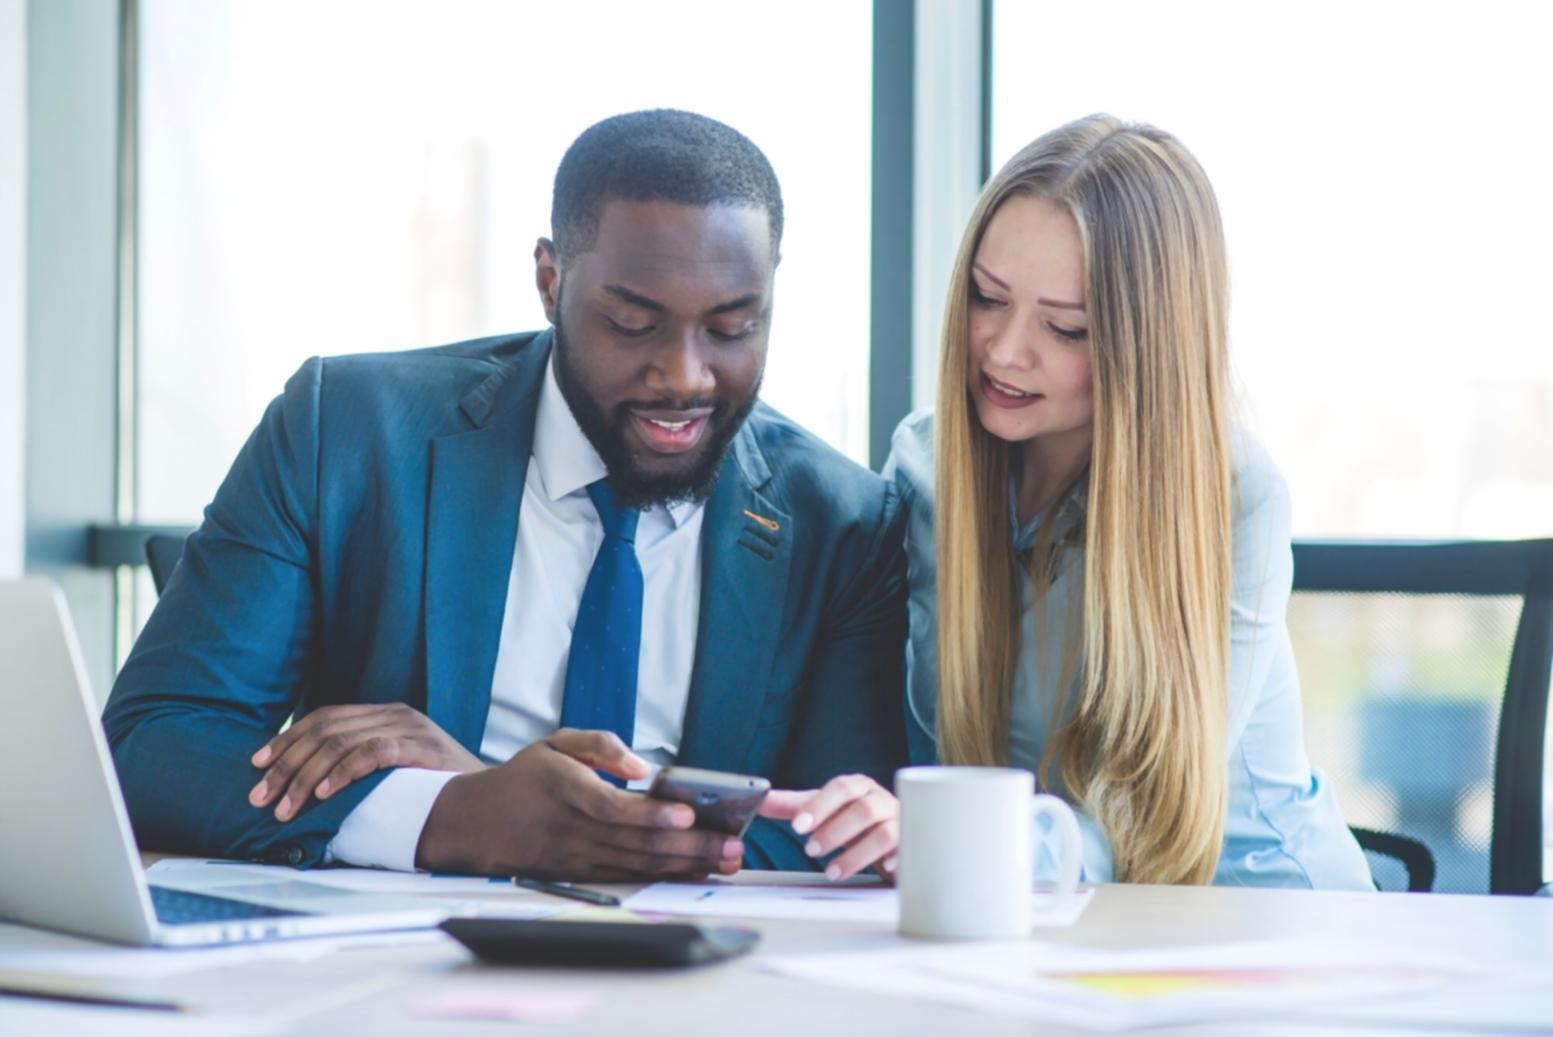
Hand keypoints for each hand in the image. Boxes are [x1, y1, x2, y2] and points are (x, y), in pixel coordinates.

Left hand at [248, 703, 483, 821]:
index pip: (324, 718)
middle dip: (285, 765)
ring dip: (305, 777)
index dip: (287, 740)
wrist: (487, 796)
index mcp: (385, 714)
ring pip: (340, 743)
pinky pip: (372, 753)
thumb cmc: (436, 788)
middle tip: (261, 797)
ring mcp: (410, 728)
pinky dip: (342, 773)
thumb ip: (362, 763)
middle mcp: (394, 713)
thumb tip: (307, 782)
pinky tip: (323, 793)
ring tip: (286, 807)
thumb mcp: (395, 768)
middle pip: (324, 730)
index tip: (257, 765)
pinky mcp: (421, 747)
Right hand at [414, 729, 744, 880]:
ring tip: (727, 861)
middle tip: (732, 845)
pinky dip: (665, 878)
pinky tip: (696, 873)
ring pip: (639, 865)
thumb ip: (600, 744)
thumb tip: (641, 766)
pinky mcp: (582, 874)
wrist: (476, 823)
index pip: (612, 808)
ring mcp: (578, 858)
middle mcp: (574, 830)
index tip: (686, 813)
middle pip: (637, 843)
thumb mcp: (555, 743)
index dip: (651, 815)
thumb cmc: (525, 777)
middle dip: (690, 846)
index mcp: (566, 789)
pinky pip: (630, 878)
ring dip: (686, 866)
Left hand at [760, 774, 899, 881]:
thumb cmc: (855, 820)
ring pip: (884, 833)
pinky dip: (896, 859)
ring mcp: (901, 821)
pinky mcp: (913, 843)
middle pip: (863, 809)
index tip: (798, 826)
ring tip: (832, 871)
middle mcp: (882, 800)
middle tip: (810, 850)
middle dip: (835, 830)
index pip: (841, 788)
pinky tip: (881, 870)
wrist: (896, 834)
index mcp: (859, 787)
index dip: (819, 806)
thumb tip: (761, 799)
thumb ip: (795, 806)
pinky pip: (909, 850)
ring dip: (857, 854)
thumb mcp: (826, 811)